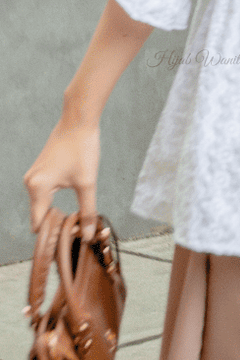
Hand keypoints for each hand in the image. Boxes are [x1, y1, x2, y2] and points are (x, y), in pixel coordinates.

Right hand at [24, 115, 100, 241]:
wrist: (79, 120)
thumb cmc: (82, 148)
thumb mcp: (87, 182)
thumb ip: (87, 211)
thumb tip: (88, 235)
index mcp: (38, 188)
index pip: (38, 224)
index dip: (52, 235)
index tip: (70, 239)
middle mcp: (30, 183)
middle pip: (39, 215)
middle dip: (56, 223)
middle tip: (78, 228)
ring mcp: (34, 175)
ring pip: (42, 203)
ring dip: (57, 210)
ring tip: (77, 215)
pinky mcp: (41, 169)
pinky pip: (45, 191)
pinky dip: (56, 198)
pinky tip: (73, 197)